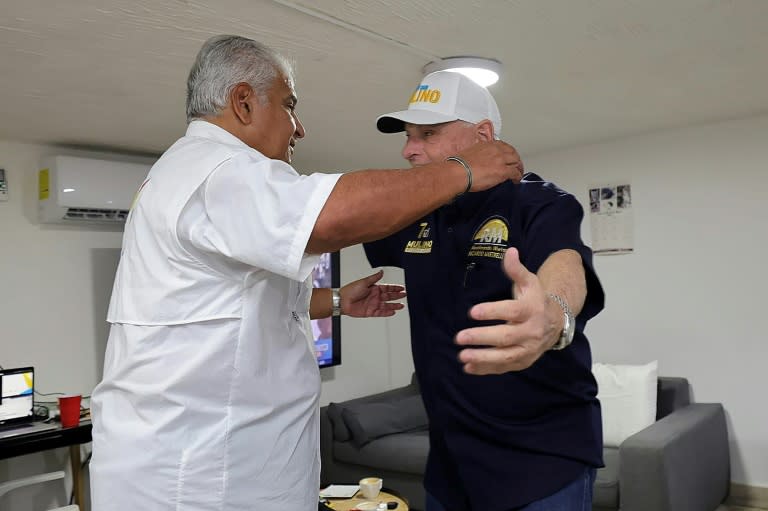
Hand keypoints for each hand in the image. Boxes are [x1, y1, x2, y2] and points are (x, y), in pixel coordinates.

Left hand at [340, 270, 405, 317]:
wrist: (342, 301)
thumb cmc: (350, 290)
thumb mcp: (364, 282)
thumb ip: (374, 278)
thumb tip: (381, 271)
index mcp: (373, 288)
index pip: (387, 288)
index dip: (394, 288)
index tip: (401, 288)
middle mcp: (374, 296)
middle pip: (389, 296)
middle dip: (397, 296)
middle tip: (404, 295)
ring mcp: (373, 304)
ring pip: (386, 305)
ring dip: (394, 305)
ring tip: (401, 306)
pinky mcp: (370, 312)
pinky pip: (381, 313)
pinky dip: (387, 313)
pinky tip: (393, 312)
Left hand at [455, 248, 560, 374]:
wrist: (556, 322)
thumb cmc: (535, 299)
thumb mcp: (529, 282)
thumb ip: (517, 269)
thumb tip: (509, 251)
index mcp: (531, 310)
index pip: (511, 311)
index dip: (492, 311)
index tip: (472, 312)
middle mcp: (531, 332)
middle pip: (506, 337)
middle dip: (482, 338)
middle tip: (459, 337)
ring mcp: (527, 349)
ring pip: (505, 357)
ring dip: (482, 358)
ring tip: (461, 356)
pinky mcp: (523, 361)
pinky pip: (504, 368)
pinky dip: (486, 370)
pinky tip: (468, 368)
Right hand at [456, 140, 523, 190]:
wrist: (458, 172)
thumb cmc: (459, 165)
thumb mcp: (469, 153)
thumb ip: (477, 155)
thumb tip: (477, 161)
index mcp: (487, 144)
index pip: (503, 145)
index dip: (507, 152)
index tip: (507, 156)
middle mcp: (496, 150)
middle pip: (513, 153)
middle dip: (515, 159)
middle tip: (516, 165)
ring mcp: (501, 160)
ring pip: (516, 161)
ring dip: (518, 167)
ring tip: (518, 173)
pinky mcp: (503, 171)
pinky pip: (515, 173)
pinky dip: (518, 177)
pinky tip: (516, 180)